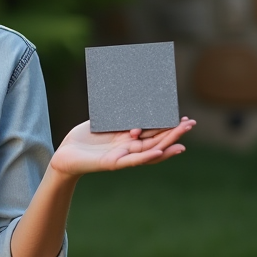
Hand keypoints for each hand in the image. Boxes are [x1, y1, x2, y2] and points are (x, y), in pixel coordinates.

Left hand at [49, 117, 195, 177]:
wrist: (65, 155)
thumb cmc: (83, 138)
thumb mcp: (103, 120)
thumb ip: (117, 112)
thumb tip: (131, 93)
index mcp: (128, 138)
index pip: (153, 131)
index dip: (168, 124)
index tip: (183, 117)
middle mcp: (129, 148)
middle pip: (156, 140)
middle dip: (174, 133)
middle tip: (191, 124)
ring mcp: (123, 157)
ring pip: (149, 152)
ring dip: (166, 146)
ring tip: (183, 141)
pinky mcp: (113, 163)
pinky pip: (132, 160)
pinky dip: (146, 157)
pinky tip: (158, 152)